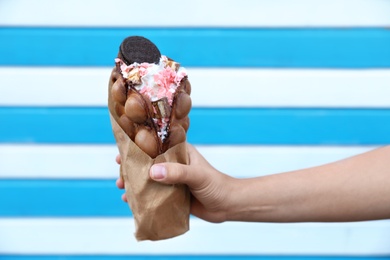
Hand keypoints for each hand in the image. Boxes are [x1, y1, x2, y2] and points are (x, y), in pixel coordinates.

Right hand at [115, 144, 235, 222]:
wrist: (228, 205)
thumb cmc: (216, 184)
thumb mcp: (196, 175)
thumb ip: (176, 173)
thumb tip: (152, 172)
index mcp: (180, 152)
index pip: (155, 146)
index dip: (138, 148)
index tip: (122, 153)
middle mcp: (174, 165)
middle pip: (148, 163)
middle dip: (133, 169)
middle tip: (120, 176)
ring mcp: (173, 180)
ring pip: (149, 180)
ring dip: (135, 184)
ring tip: (122, 189)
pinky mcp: (173, 195)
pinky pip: (154, 195)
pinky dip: (143, 197)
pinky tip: (132, 202)